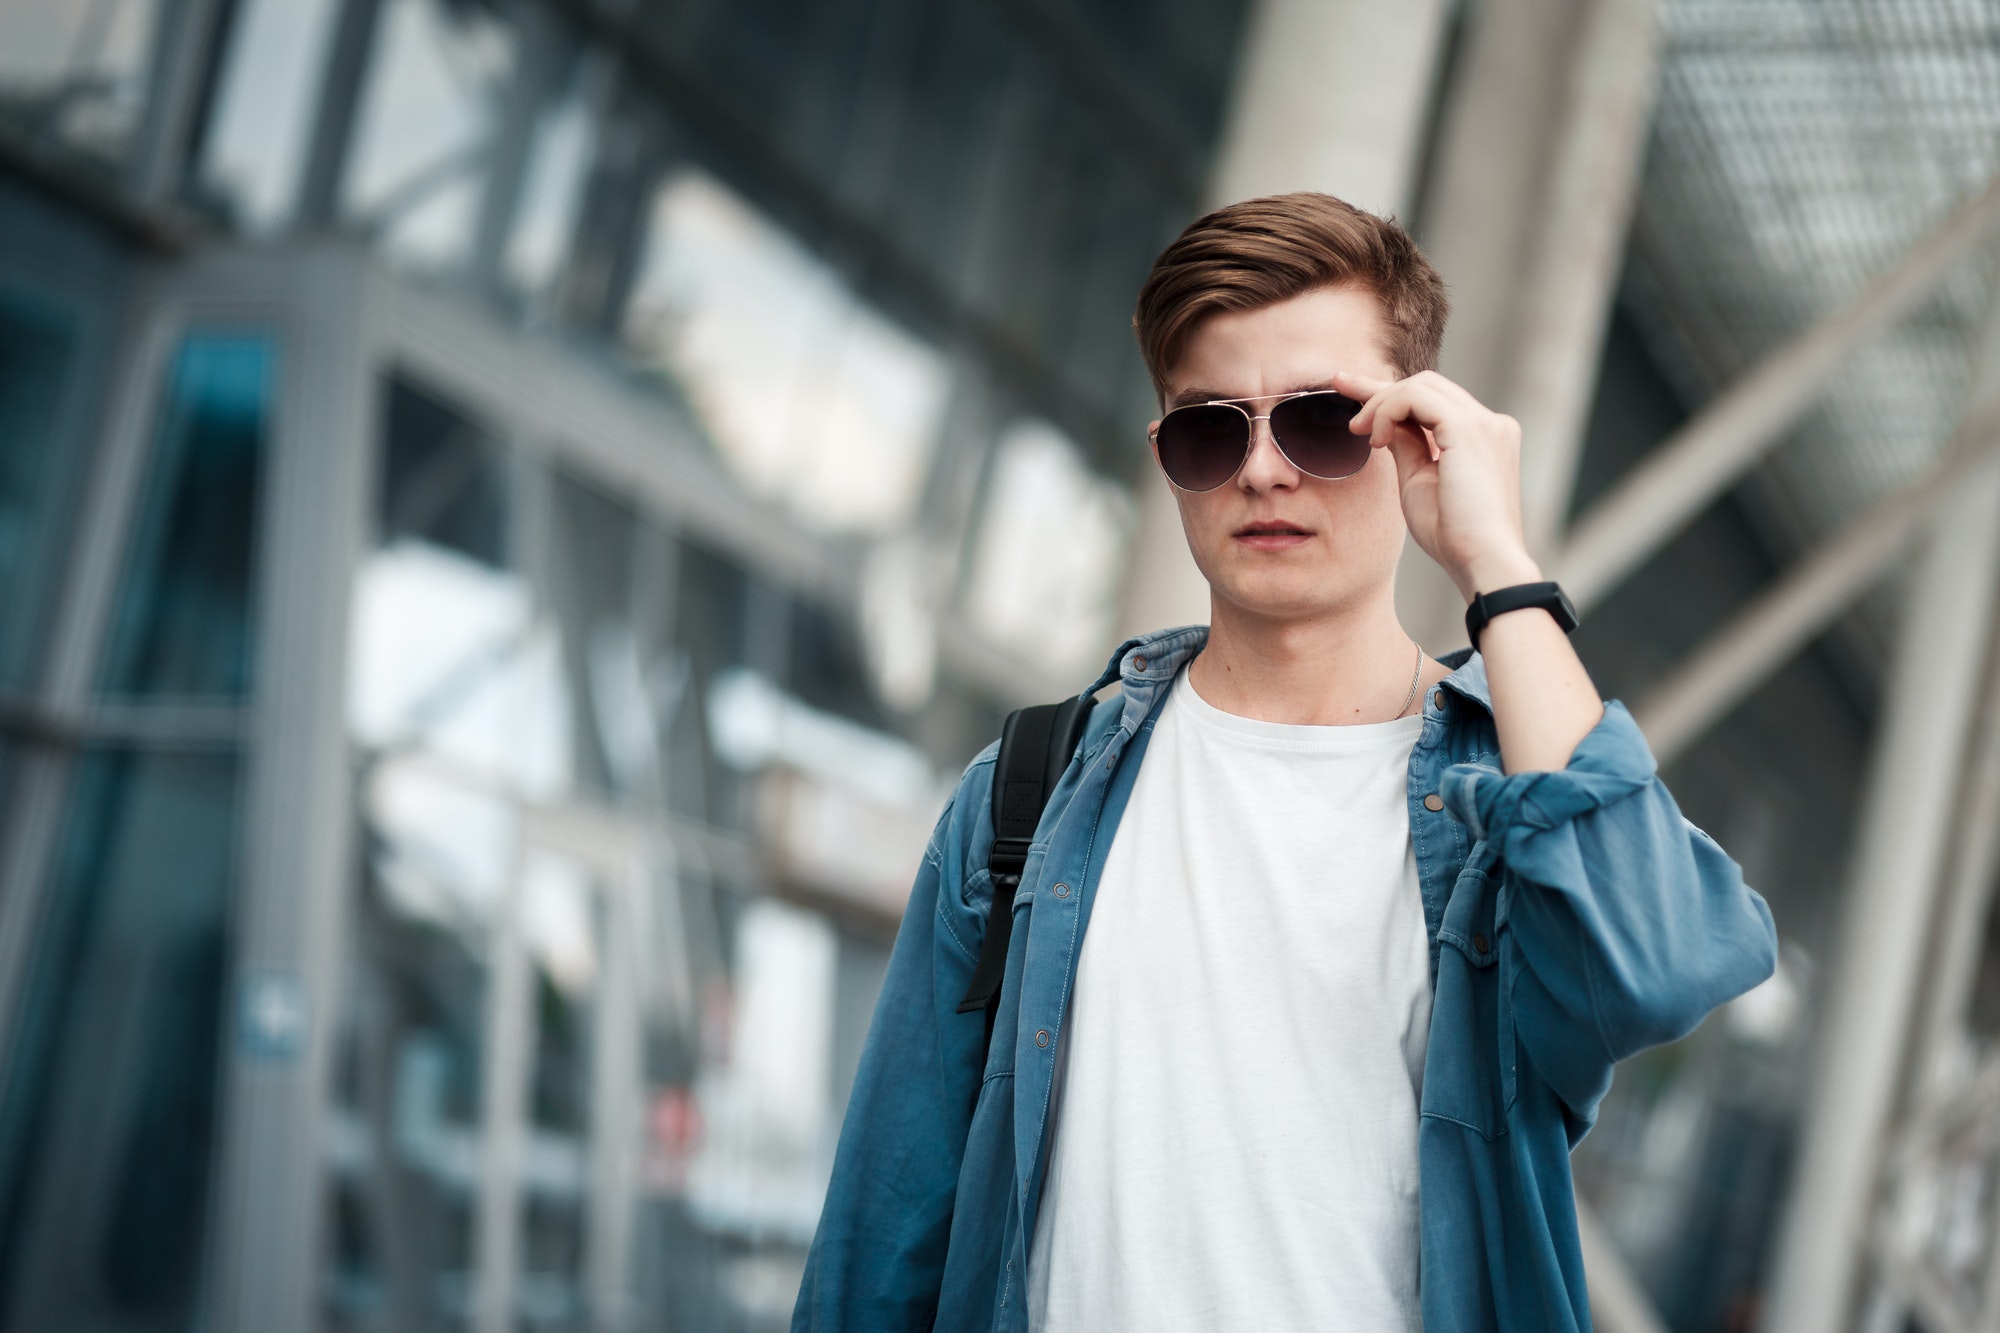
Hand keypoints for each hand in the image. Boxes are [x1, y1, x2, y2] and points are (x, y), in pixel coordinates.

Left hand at [1333, 368, 1541, 599]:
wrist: (1483, 562)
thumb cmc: (1453, 536)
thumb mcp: (1420, 481)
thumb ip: (1409, 447)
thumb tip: (1387, 425)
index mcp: (1483, 438)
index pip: (1432, 401)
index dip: (1388, 394)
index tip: (1347, 388)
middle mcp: (1490, 425)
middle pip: (1427, 385)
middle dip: (1378, 390)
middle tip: (1344, 407)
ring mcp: (1485, 424)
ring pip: (1420, 385)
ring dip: (1380, 404)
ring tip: (1359, 434)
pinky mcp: (1470, 429)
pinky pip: (1417, 397)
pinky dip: (1388, 411)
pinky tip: (1375, 440)